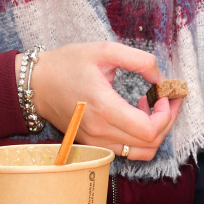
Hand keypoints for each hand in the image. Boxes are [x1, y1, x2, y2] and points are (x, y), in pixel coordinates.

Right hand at [28, 43, 179, 162]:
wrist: (37, 84)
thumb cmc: (68, 64)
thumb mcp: (105, 51)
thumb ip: (139, 60)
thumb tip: (161, 77)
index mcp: (105, 109)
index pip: (149, 130)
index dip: (166, 114)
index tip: (163, 94)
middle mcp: (100, 132)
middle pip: (150, 143)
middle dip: (167, 120)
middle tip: (166, 98)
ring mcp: (96, 141)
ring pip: (141, 152)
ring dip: (155, 131)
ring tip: (151, 107)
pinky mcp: (93, 143)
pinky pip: (126, 151)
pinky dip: (140, 138)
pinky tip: (135, 114)